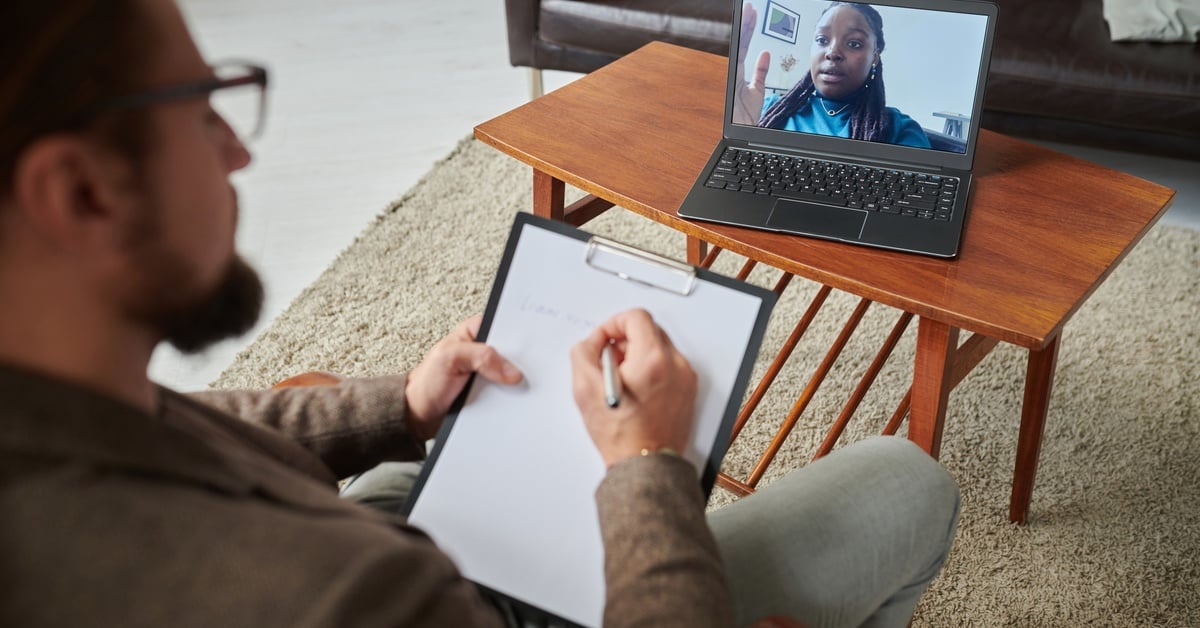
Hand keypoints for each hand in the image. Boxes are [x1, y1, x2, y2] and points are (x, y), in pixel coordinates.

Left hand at [405, 315, 522, 440]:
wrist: (420, 413)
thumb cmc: (427, 382)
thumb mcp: (449, 358)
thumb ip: (480, 356)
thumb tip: (510, 369)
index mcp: (474, 331)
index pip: (504, 326)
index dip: (518, 336)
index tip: (528, 349)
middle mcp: (483, 349)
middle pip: (512, 351)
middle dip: (519, 361)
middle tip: (522, 371)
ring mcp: (489, 370)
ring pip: (512, 373)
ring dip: (515, 382)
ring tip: (518, 389)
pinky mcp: (491, 389)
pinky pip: (507, 391)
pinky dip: (510, 396)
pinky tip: (513, 400)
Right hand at [569, 309, 697, 466]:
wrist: (645, 465)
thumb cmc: (621, 435)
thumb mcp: (586, 389)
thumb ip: (583, 352)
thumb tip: (592, 342)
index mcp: (653, 359)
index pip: (636, 317)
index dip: (613, 324)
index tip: (603, 340)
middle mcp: (675, 365)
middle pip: (648, 330)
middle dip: (624, 341)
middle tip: (608, 362)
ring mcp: (685, 378)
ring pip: (658, 348)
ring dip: (637, 356)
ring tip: (621, 381)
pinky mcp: (687, 390)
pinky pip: (667, 366)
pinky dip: (650, 370)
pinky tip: (635, 391)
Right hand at [733, 2, 770, 124]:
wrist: (745, 136)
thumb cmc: (748, 118)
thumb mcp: (756, 90)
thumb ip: (760, 72)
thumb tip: (765, 53)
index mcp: (738, 74)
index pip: (743, 46)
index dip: (747, 29)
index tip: (752, 12)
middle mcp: (735, 76)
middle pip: (740, 45)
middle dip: (745, 25)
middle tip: (750, 7)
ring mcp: (735, 83)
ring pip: (740, 54)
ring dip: (745, 34)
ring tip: (750, 15)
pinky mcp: (740, 95)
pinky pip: (748, 76)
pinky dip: (757, 64)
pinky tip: (764, 50)